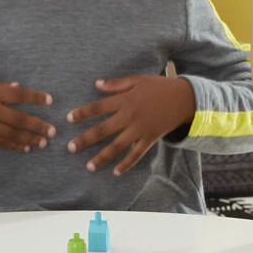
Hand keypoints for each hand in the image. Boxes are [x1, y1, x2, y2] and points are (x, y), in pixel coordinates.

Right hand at [0, 80, 55, 151]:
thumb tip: (19, 88)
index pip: (17, 94)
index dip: (35, 97)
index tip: (50, 101)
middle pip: (18, 119)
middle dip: (37, 126)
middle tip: (53, 131)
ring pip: (12, 134)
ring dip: (29, 139)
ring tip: (43, 142)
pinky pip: (1, 142)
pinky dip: (15, 145)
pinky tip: (26, 148)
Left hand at [66, 75, 195, 173]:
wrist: (185, 98)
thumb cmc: (159, 87)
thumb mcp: (137, 80)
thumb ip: (116, 84)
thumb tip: (96, 84)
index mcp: (125, 100)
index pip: (98, 107)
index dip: (83, 113)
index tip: (68, 119)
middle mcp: (130, 116)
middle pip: (103, 129)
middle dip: (85, 139)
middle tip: (71, 148)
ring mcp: (140, 129)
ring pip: (117, 146)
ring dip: (102, 157)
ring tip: (89, 166)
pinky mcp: (150, 139)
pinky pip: (136, 154)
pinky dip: (126, 164)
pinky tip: (115, 172)